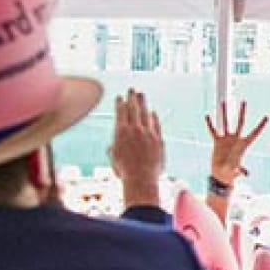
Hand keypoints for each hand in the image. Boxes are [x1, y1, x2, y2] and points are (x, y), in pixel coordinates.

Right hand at [108, 89, 164, 207]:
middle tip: (132, 90)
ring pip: (145, 114)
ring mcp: (148, 133)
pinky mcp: (158, 139)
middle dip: (132, 98)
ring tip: (142, 95)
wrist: (141, 179)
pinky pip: (156, 125)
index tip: (120, 97)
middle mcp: (135, 130)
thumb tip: (111, 148)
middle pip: (134, 109)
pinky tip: (152, 113)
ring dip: (143, 103)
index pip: (120, 113)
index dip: (120, 103)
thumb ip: (113, 150)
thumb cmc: (124, 172)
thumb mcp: (114, 159)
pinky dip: (154, 118)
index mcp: (121, 133)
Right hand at [205, 101, 268, 185]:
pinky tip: (207, 116)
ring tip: (223, 102)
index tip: (267, 117)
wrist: (221, 175)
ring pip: (226, 123)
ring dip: (225, 113)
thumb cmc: (230, 174)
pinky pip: (213, 131)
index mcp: (243, 145)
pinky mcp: (217, 142)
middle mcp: (236, 139)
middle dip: (242, 112)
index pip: (254, 133)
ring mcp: (227, 139)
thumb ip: (239, 170)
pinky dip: (210, 124)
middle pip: (240, 122)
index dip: (261, 126)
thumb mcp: (234, 171)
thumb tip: (245, 173)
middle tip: (244, 101)